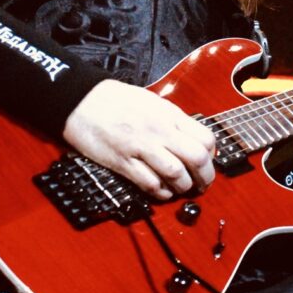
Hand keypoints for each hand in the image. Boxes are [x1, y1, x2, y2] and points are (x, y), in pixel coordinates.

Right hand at [62, 80, 215, 199]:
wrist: (81, 100)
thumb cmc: (115, 99)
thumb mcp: (152, 101)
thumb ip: (172, 119)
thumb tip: (191, 138)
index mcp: (169, 114)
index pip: (205, 138)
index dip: (211, 155)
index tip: (208, 161)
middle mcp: (159, 130)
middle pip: (197, 158)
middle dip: (205, 176)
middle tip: (203, 184)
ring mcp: (142, 147)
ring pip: (177, 173)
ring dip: (184, 187)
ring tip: (183, 189)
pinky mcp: (123, 162)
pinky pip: (150, 183)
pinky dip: (161, 192)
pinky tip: (163, 192)